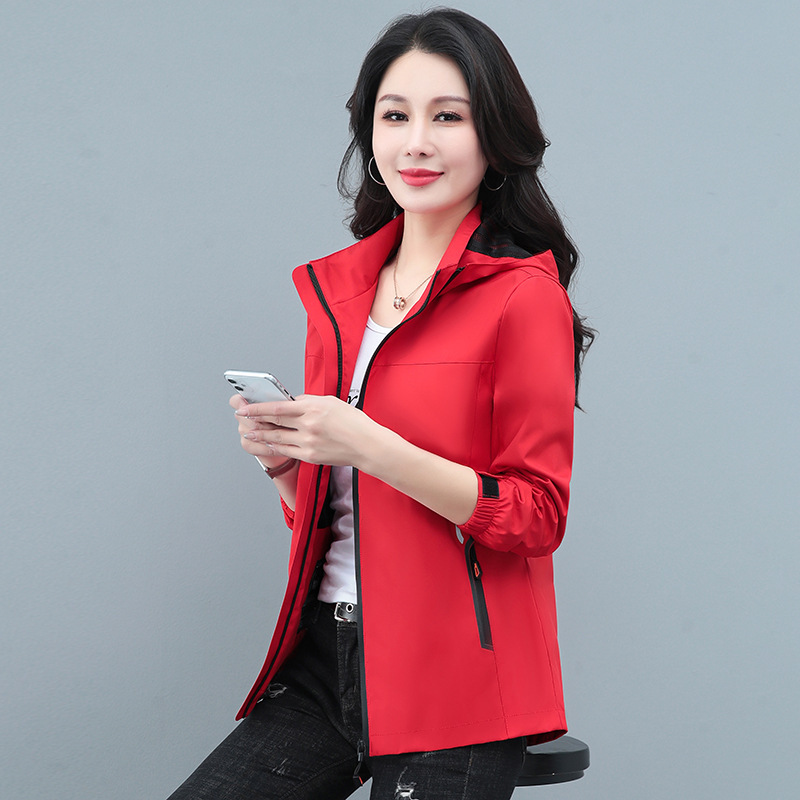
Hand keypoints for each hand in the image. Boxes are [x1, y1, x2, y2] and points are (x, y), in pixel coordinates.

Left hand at [233, 394, 377, 467]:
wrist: (367, 445)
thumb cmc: (353, 421)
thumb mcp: (331, 402)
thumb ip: (308, 402)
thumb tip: (289, 403)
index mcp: (314, 408)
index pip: (278, 407)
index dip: (258, 408)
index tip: (245, 406)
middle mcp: (309, 425)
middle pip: (274, 422)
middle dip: (255, 420)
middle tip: (242, 417)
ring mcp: (309, 442)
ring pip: (277, 438)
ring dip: (260, 435)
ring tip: (248, 432)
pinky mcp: (311, 456)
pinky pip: (286, 450)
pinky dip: (274, 446)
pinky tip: (266, 443)